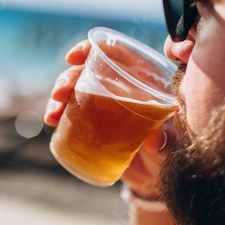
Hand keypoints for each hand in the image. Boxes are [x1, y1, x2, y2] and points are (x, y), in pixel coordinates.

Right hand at [43, 38, 179, 199]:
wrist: (156, 175)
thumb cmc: (170, 152)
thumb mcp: (172, 145)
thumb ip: (166, 140)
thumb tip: (155, 140)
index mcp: (143, 79)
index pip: (118, 53)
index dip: (93, 49)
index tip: (73, 58)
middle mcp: (122, 85)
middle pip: (91, 70)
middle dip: (69, 77)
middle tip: (59, 93)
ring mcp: (105, 102)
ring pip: (76, 88)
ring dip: (59, 96)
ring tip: (53, 114)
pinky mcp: (93, 120)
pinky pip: (72, 110)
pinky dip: (59, 112)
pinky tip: (52, 121)